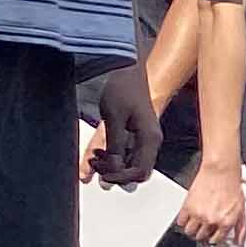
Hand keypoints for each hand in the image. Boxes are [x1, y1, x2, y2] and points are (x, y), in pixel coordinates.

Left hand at [90, 65, 155, 185]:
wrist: (126, 68)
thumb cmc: (122, 88)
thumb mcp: (114, 117)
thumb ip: (115, 145)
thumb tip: (114, 168)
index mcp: (150, 138)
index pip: (140, 172)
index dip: (120, 177)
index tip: (101, 174)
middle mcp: (151, 141)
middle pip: (138, 172)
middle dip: (116, 173)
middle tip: (95, 166)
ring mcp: (144, 138)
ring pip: (132, 164)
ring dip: (113, 166)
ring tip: (94, 158)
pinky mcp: (136, 133)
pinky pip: (128, 154)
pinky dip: (114, 157)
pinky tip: (100, 152)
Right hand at [179, 157, 245, 246]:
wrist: (220, 172)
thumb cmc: (231, 187)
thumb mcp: (241, 209)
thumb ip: (241, 227)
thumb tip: (239, 240)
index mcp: (225, 222)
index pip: (216, 240)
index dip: (214, 239)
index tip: (212, 236)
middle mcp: (211, 220)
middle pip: (201, 237)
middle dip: (203, 235)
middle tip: (204, 229)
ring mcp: (198, 214)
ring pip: (189, 232)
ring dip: (192, 230)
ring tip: (196, 224)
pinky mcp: (187, 207)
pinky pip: (180, 222)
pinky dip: (183, 221)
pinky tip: (189, 217)